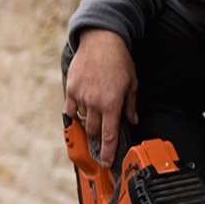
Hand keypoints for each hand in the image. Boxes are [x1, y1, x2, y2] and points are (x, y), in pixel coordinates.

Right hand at [63, 29, 138, 167]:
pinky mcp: (71, 89)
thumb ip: (131, 105)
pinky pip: (71, 110)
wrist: (101, 41)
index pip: (109, 136)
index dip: (108, 152)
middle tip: (102, 140)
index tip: (106, 162)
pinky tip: (83, 111)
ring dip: (90, 123)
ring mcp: (81, 96)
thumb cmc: (119, 60)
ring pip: (83, 120)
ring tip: (96, 114)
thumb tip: (132, 120)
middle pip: (95, 132)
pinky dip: (77, 114)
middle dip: (98, 139)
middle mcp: (95, 103)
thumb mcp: (132, 83)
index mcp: (112, 104)